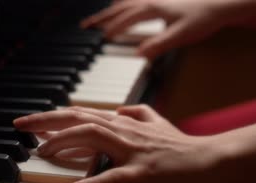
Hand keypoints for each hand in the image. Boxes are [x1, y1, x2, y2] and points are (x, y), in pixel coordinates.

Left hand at [14, 105, 255, 182]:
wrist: (206, 159)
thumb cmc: (178, 143)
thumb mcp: (156, 121)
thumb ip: (136, 113)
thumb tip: (120, 109)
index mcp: (122, 122)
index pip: (79, 113)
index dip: (52, 116)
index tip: (28, 121)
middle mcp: (123, 130)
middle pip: (78, 119)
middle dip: (46, 121)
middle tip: (20, 126)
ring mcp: (132, 150)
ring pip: (93, 137)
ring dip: (65, 143)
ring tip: (42, 151)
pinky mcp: (143, 172)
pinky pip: (116, 176)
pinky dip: (96, 182)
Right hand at [81, 0, 255, 58]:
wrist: (219, 4)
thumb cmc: (202, 18)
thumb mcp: (180, 35)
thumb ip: (158, 45)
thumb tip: (139, 55)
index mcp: (152, 8)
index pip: (126, 19)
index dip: (112, 28)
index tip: (100, 37)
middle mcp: (149, 1)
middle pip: (119, 8)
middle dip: (101, 18)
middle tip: (85, 26)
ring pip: (123, 4)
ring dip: (108, 12)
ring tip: (95, 19)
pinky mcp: (157, 1)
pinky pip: (132, 1)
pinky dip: (120, 6)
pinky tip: (118, 9)